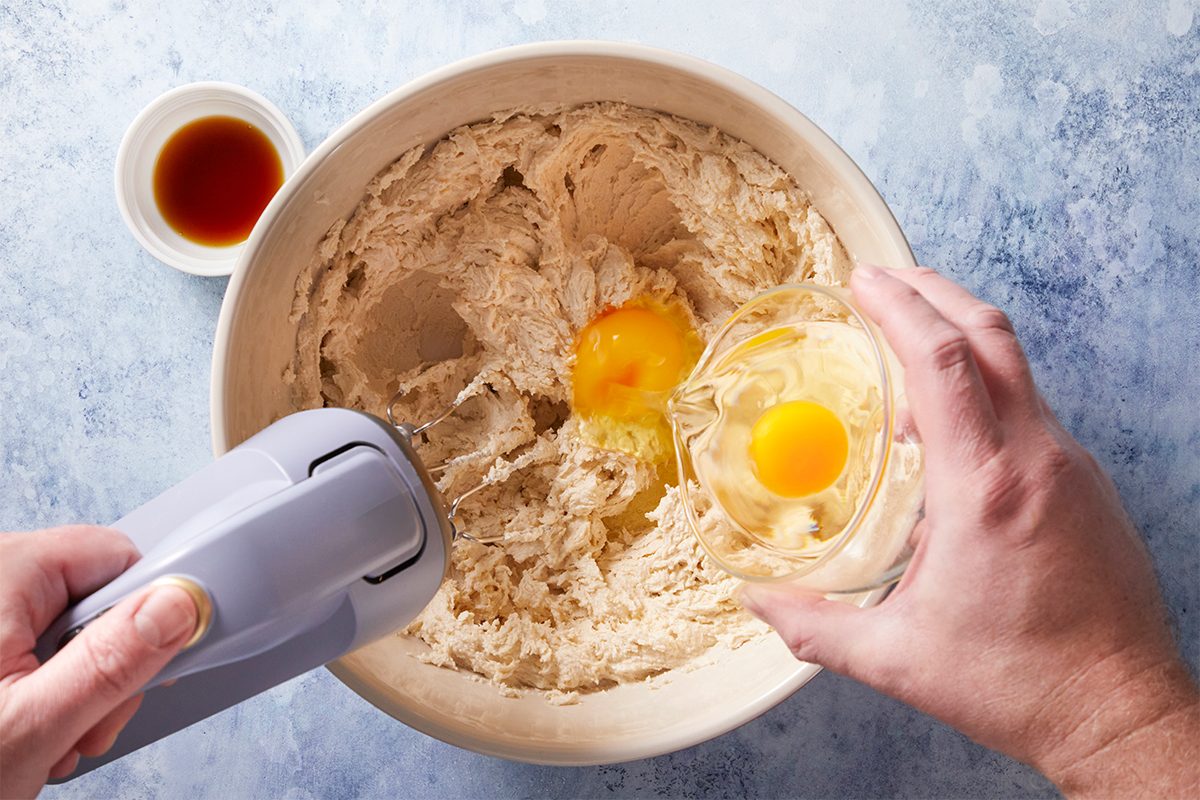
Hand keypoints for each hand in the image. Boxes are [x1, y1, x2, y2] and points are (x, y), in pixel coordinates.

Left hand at [0, 526, 197, 797]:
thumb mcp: (31, 725)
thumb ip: (112, 661)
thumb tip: (181, 603)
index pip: (117, 558)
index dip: (143, 619)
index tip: (134, 677)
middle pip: (94, 595)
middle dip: (102, 667)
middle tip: (79, 728)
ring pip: (66, 625)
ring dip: (73, 686)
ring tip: (41, 740)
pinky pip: (30, 641)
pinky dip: (37, 688)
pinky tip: (19, 729)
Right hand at [739, 265, 1198, 796]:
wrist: (1122, 713)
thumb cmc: (1021, 684)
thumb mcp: (899, 659)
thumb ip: (817, 628)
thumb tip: (758, 605)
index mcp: (985, 487)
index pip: (943, 361)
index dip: (899, 307)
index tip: (864, 281)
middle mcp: (1037, 460)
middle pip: (990, 336)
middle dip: (934, 292)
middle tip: (886, 279)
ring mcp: (1071, 468)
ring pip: (1017, 371)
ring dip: (961, 339)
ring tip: (909, 342)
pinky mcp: (1087, 486)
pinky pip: (1031, 414)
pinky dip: (986, 393)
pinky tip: (951, 429)